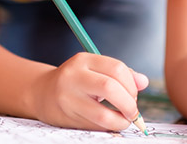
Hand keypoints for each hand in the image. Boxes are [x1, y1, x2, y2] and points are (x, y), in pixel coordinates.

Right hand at [28, 52, 148, 130]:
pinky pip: (95, 126)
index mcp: (84, 60)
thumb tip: (143, 82)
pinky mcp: (67, 116)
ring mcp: (68, 97)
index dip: (132, 84)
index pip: (117, 68)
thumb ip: (120, 74)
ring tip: (124, 119)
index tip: (135, 94)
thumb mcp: (95, 70)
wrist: (43, 92)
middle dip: (129, 103)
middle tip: (133, 110)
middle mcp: (74, 76)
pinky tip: (110, 122)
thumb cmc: (76, 81)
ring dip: (121, 120)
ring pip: (103, 113)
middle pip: (110, 88)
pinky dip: (109, 126)